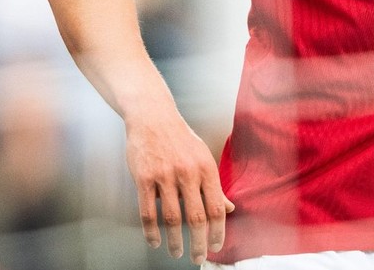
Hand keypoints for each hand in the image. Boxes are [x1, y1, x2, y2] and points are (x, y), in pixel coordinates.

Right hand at [125, 112, 234, 262]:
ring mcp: (165, 176)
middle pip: (196, 217)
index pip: (217, 207)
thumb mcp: (203, 158)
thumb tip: (229, 208)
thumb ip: (214, 185)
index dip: (218, 231)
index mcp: (206, 169)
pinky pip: (147, 212)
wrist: (153, 117)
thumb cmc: (180, 139)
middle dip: (198, 243)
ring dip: (175, 241)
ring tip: (177, 252)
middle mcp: (188, 173)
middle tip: (197, 258)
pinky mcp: (144, 178)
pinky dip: (152, 232)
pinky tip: (155, 241)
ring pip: (172, 218)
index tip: (216, 246)